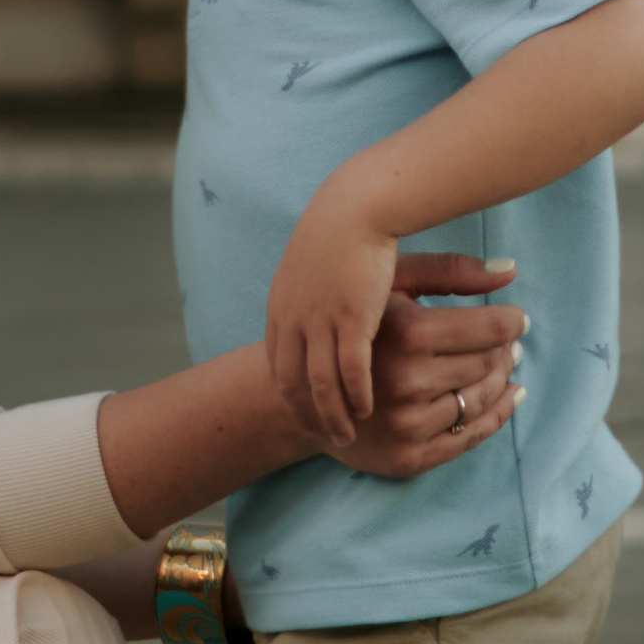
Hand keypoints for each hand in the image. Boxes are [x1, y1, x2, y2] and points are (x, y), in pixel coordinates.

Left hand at [267, 174, 404, 450]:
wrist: (357, 206)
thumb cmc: (343, 230)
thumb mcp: (314, 265)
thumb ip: (312, 293)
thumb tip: (318, 310)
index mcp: (280, 306)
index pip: (276, 364)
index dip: (291, 395)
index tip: (306, 414)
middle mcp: (292, 318)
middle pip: (291, 383)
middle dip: (307, 415)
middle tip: (325, 436)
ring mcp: (319, 320)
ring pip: (319, 385)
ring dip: (332, 415)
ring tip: (347, 436)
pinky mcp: (350, 318)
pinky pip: (350, 371)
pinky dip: (356, 396)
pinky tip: (367, 410)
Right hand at [341, 253, 524, 479]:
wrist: (304, 387)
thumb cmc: (355, 320)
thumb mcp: (392, 283)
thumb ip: (450, 272)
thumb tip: (512, 269)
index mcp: (406, 334)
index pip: (488, 330)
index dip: (510, 322)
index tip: (517, 318)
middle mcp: (408, 382)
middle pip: (487, 364)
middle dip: (505, 351)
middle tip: (509, 343)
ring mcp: (408, 424)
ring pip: (482, 400)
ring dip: (501, 381)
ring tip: (504, 365)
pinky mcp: (407, 456)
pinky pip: (470, 437)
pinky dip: (496, 416)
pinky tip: (507, 397)